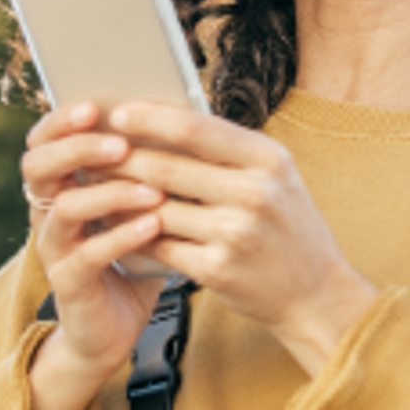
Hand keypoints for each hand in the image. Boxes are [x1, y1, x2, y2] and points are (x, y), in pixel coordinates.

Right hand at [20, 102, 166, 409]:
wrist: (115, 327)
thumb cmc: (133, 258)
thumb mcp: (140, 207)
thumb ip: (152, 170)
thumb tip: (190, 119)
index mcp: (62, 184)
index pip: (45, 139)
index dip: (62, 120)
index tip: (95, 104)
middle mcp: (47, 212)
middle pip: (38, 166)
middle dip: (77, 148)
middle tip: (119, 143)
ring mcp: (55, 248)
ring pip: (63, 207)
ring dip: (109, 192)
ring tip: (151, 188)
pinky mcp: (69, 282)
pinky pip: (88, 254)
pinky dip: (121, 236)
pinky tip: (153, 224)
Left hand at [105, 103, 379, 376]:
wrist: (318, 295)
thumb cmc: (290, 229)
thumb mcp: (276, 177)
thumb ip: (230, 151)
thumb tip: (167, 120)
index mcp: (269, 160)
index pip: (196, 129)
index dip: (151, 118)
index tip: (120, 114)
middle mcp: (254, 193)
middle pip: (167, 167)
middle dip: (121, 158)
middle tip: (91, 152)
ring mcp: (235, 234)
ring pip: (155, 208)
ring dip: (119, 199)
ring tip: (97, 189)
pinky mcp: (217, 269)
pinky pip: (159, 245)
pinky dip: (133, 236)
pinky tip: (118, 229)